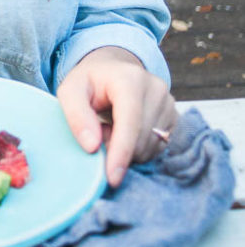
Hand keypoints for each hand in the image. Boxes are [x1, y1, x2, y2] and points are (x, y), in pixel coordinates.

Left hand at [57, 46, 177, 187]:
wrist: (113, 69)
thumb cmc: (89, 82)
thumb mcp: (70, 91)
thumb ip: (76, 116)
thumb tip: (92, 146)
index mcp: (129, 78)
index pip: (130, 122)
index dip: (121, 152)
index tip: (111, 178)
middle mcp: (155, 88)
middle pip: (141, 140)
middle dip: (117, 148)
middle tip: (101, 131)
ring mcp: (169, 102)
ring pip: (150, 148)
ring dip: (128, 149)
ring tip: (112, 127)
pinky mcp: (175, 116)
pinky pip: (159, 148)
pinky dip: (139, 148)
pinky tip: (128, 132)